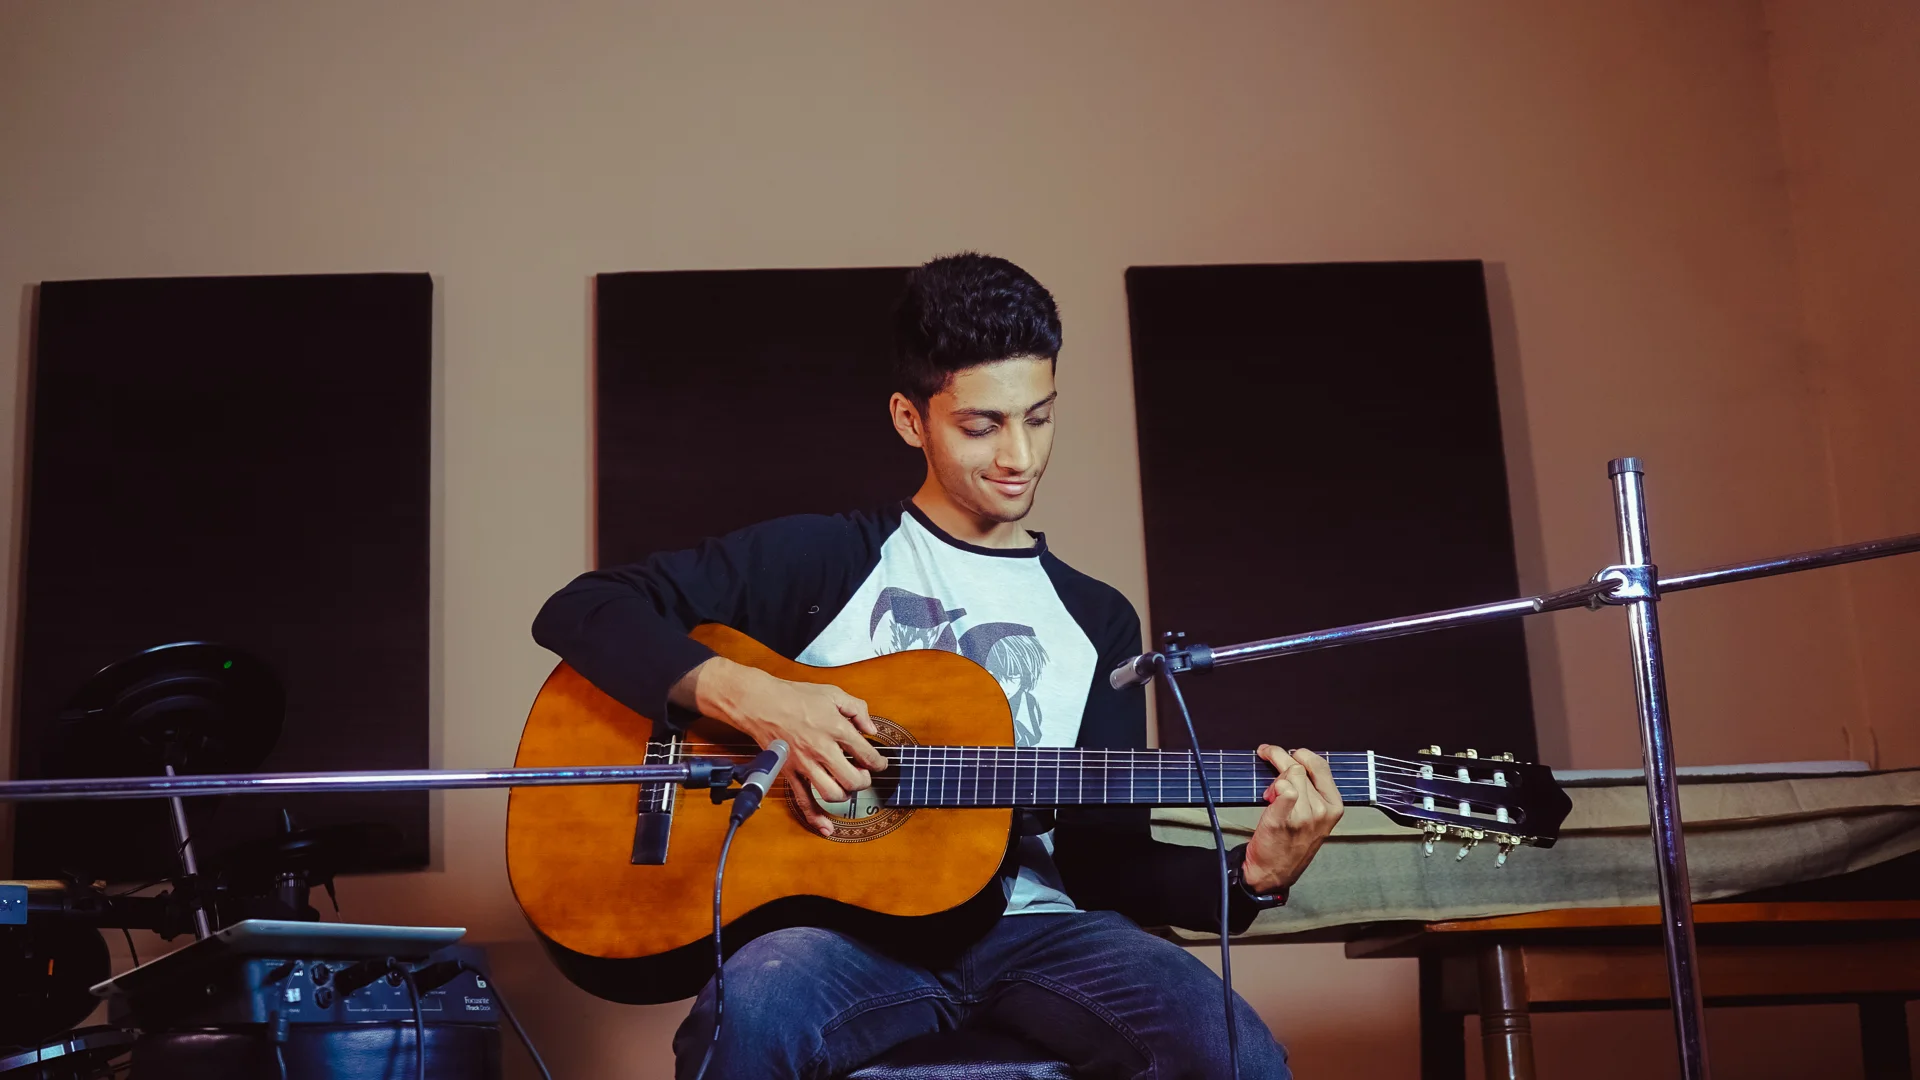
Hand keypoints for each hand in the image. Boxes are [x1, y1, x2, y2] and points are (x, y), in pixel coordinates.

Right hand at [681, 657, 888, 835]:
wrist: (761, 703)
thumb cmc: (795, 696)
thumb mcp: (833, 693)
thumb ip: (857, 710)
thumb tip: (871, 729)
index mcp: (836, 729)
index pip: (867, 754)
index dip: (879, 763)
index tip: (880, 763)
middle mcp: (822, 750)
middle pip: (854, 780)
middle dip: (864, 781)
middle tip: (862, 774)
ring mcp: (805, 765)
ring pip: (833, 794)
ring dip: (845, 795)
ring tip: (846, 785)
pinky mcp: (790, 774)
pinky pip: (804, 802)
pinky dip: (816, 818)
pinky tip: (827, 828)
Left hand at [1241, 745, 1343, 893]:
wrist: (1273, 874)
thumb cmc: (1292, 844)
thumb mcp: (1315, 818)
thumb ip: (1312, 791)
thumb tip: (1295, 762)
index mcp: (1334, 806)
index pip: (1320, 765)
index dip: (1300, 754)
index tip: (1288, 752)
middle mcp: (1321, 810)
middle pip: (1298, 768)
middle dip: (1279, 763)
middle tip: (1267, 763)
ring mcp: (1304, 816)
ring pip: (1287, 776)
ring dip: (1273, 780)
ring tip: (1269, 795)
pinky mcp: (1282, 820)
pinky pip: (1283, 791)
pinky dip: (1276, 788)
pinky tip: (1270, 796)